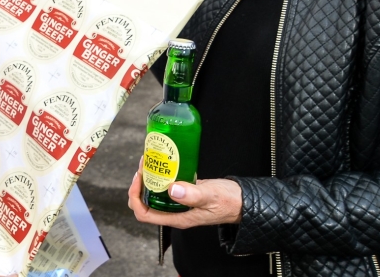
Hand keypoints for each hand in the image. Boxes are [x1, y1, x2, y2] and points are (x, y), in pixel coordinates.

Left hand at [126, 171, 242, 228]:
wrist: (243, 200)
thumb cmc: (229, 202)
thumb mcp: (211, 196)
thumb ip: (193, 195)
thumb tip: (172, 189)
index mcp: (177, 218)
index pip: (145, 214)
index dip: (136, 197)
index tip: (139, 178)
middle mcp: (174, 212)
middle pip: (144, 203)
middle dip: (139, 185)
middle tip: (144, 166)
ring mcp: (178, 203)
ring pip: (153, 193)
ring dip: (148, 178)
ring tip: (150, 160)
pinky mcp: (182, 193)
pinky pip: (164, 186)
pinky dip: (159, 175)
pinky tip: (162, 162)